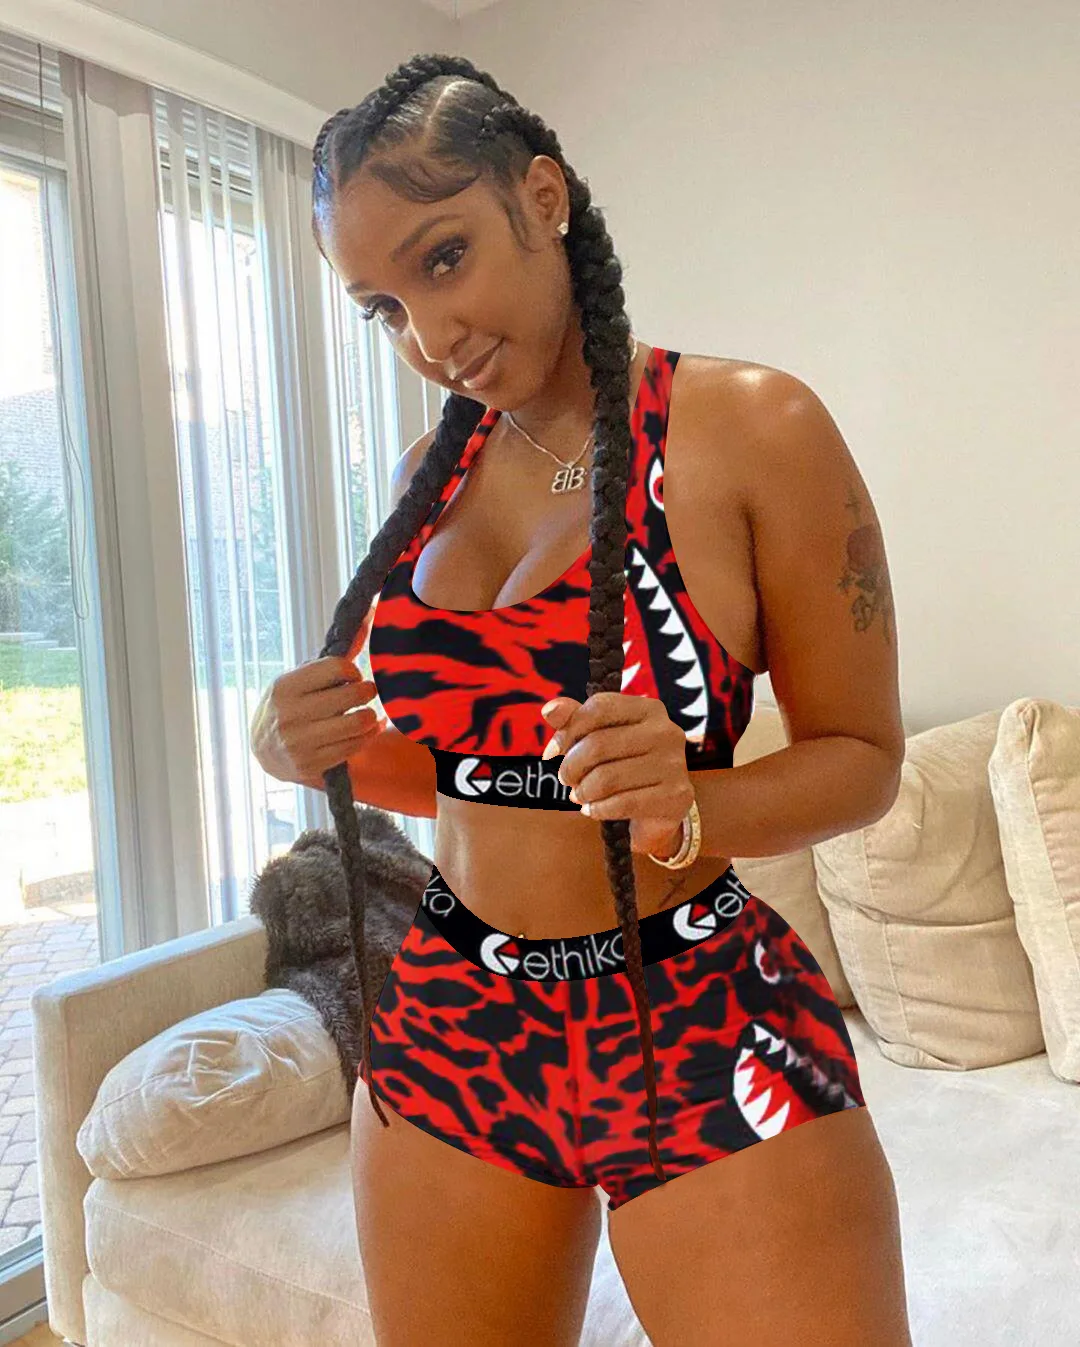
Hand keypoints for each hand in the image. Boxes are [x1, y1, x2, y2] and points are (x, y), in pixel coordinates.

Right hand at [250, 610, 381, 790]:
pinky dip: (369, 735)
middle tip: (366, 692)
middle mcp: (290, 714)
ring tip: (367, 712)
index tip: (351, 677)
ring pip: (358, 722)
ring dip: (370, 715)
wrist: (264, 750)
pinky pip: (355, 746)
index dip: (353, 671)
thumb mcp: (301, 678)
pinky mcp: (311, 764)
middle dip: (367, 691)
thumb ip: (334, 656)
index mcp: (285, 686)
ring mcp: (300, 742)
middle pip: (352, 695)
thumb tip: (368, 619)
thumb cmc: (289, 705)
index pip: (338, 667)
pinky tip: (368, 728)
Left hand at [539, 692, 692, 857]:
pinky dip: (598, 809)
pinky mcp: (675, 797)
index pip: (598, 708)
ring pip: (607, 778)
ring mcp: (674, 765)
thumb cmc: (623, 765)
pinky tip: (593, 809)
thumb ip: (574, 720)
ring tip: (580, 795)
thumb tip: (550, 709)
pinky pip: (622, 804)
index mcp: (649, 709)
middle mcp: (667, 732)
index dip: (568, 731)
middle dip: (571, 766)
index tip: (552, 752)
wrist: (659, 809)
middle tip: (566, 779)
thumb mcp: (599, 737)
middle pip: (598, 744)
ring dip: (583, 791)